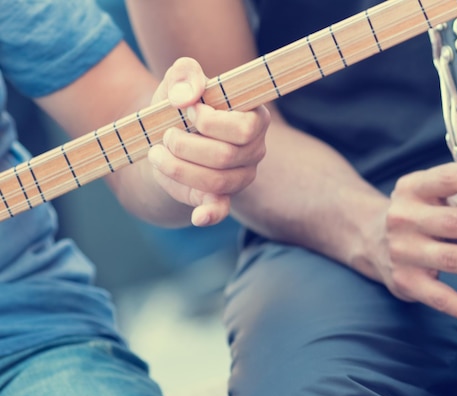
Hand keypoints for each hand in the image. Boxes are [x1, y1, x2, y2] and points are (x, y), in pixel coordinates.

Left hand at [148, 57, 268, 225]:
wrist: (164, 135)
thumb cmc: (179, 105)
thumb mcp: (179, 81)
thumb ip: (185, 74)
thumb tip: (185, 97)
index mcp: (254, 117)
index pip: (245, 127)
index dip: (213, 122)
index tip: (189, 111)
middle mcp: (254, 149)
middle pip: (226, 156)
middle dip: (186, 145)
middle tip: (166, 135)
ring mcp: (241, 176)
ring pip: (215, 180)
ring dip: (177, 166)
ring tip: (157, 153)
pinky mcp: (222, 197)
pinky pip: (221, 209)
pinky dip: (209, 214)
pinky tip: (197, 217)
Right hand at [374, 163, 456, 328]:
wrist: (371, 239)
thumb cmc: (418, 215)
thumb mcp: (437, 197)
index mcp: (414, 188)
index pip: (449, 178)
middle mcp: (404, 217)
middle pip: (452, 222)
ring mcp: (402, 251)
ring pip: (450, 259)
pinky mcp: (404, 281)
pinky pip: (440, 298)